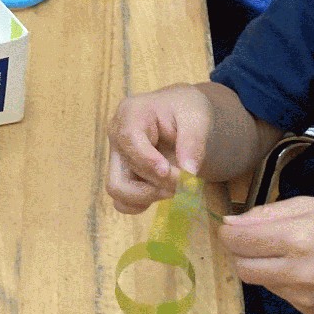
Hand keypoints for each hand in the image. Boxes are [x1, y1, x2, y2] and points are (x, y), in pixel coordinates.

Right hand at [107, 85, 214, 213]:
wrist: (182, 114)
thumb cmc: (186, 110)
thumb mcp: (196, 118)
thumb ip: (193, 144)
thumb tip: (189, 174)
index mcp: (130, 114)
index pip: (129, 140)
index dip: (147, 160)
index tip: (169, 171)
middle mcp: (116, 137)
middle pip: (124, 172)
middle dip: (157, 183)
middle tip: (187, 183)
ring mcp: (117, 157)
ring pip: (118, 190)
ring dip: (149, 196)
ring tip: (176, 188)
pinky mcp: (122, 174)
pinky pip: (122, 200)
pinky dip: (143, 203)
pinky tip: (163, 192)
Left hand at [219, 197, 313, 313]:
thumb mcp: (311, 206)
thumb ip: (267, 214)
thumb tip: (231, 223)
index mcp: (297, 239)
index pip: (239, 241)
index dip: (228, 232)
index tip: (232, 226)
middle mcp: (297, 272)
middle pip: (241, 267)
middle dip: (239, 252)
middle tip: (254, 239)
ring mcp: (303, 296)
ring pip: (259, 281)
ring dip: (261, 265)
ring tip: (289, 251)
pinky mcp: (309, 310)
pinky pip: (279, 292)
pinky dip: (281, 279)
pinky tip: (305, 268)